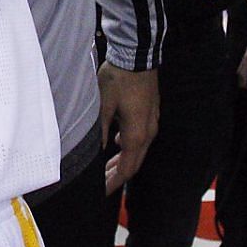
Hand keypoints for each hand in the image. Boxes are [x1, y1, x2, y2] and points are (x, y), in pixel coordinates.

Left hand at [99, 62, 159, 194]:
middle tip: (102, 184)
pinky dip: (127, 146)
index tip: (102, 192)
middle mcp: (148, 132)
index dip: (114, 182)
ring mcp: (151, 122)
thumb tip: (95, 152)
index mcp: (137, 134)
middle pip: (134, 162)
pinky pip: (140, 137)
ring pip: (137, 150)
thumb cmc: (119, 78)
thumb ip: (99, 132)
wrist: (137, 55)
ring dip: (122, 161)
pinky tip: (115, 143)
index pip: (127, 168)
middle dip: (117, 175)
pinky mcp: (150, 113)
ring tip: (106, 168)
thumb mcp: (102, 105)